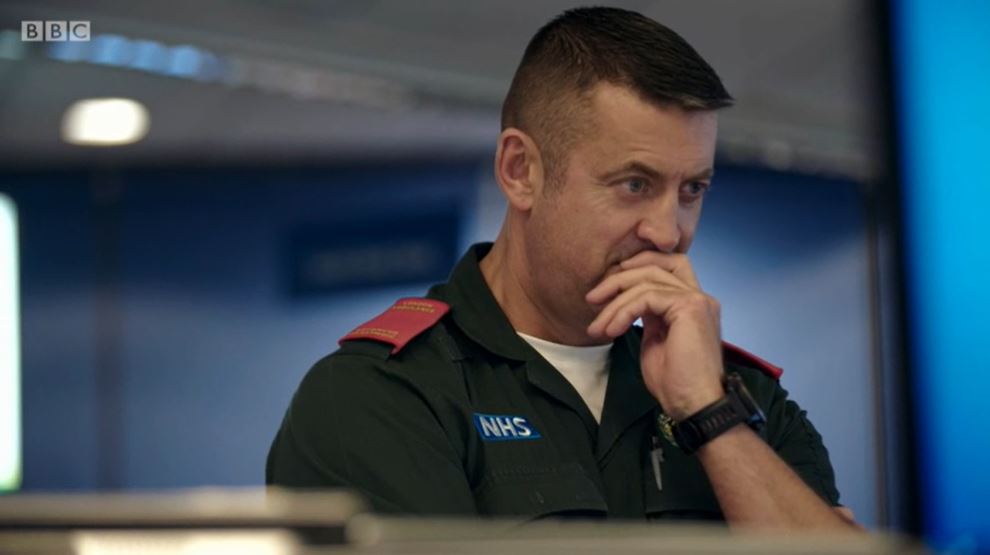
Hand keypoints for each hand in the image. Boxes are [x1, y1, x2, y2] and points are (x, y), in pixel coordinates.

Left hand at [585, 251, 723, 419]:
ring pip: (647, 280)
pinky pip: (646, 297)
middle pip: (657, 264)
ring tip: (596, 327)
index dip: (637, 267)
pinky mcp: (690, 307)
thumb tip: (629, 302)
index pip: (667, 266)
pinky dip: (623, 311)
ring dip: (615, 302)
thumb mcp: (655, 341)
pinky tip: (611, 331)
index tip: (607, 289)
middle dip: (620, 277)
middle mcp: (699, 297)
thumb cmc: (676, 384)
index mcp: (692, 304)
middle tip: (592, 298)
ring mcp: (697, 300)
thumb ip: (647, 317)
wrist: (694, 406)